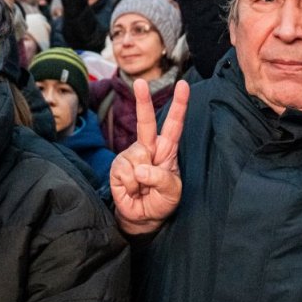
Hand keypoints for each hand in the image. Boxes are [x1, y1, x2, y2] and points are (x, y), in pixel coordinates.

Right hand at [111, 79, 188, 234]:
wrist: (142, 218)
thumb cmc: (161, 201)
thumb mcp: (172, 192)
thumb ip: (161, 179)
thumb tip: (140, 168)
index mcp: (167, 150)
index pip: (174, 124)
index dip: (179, 104)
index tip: (183, 85)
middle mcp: (148, 148)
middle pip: (145, 122)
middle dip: (143, 101)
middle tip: (140, 83)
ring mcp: (131, 156)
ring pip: (136, 158)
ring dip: (141, 179)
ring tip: (143, 189)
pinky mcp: (118, 168)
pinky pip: (125, 173)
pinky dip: (130, 186)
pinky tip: (132, 190)